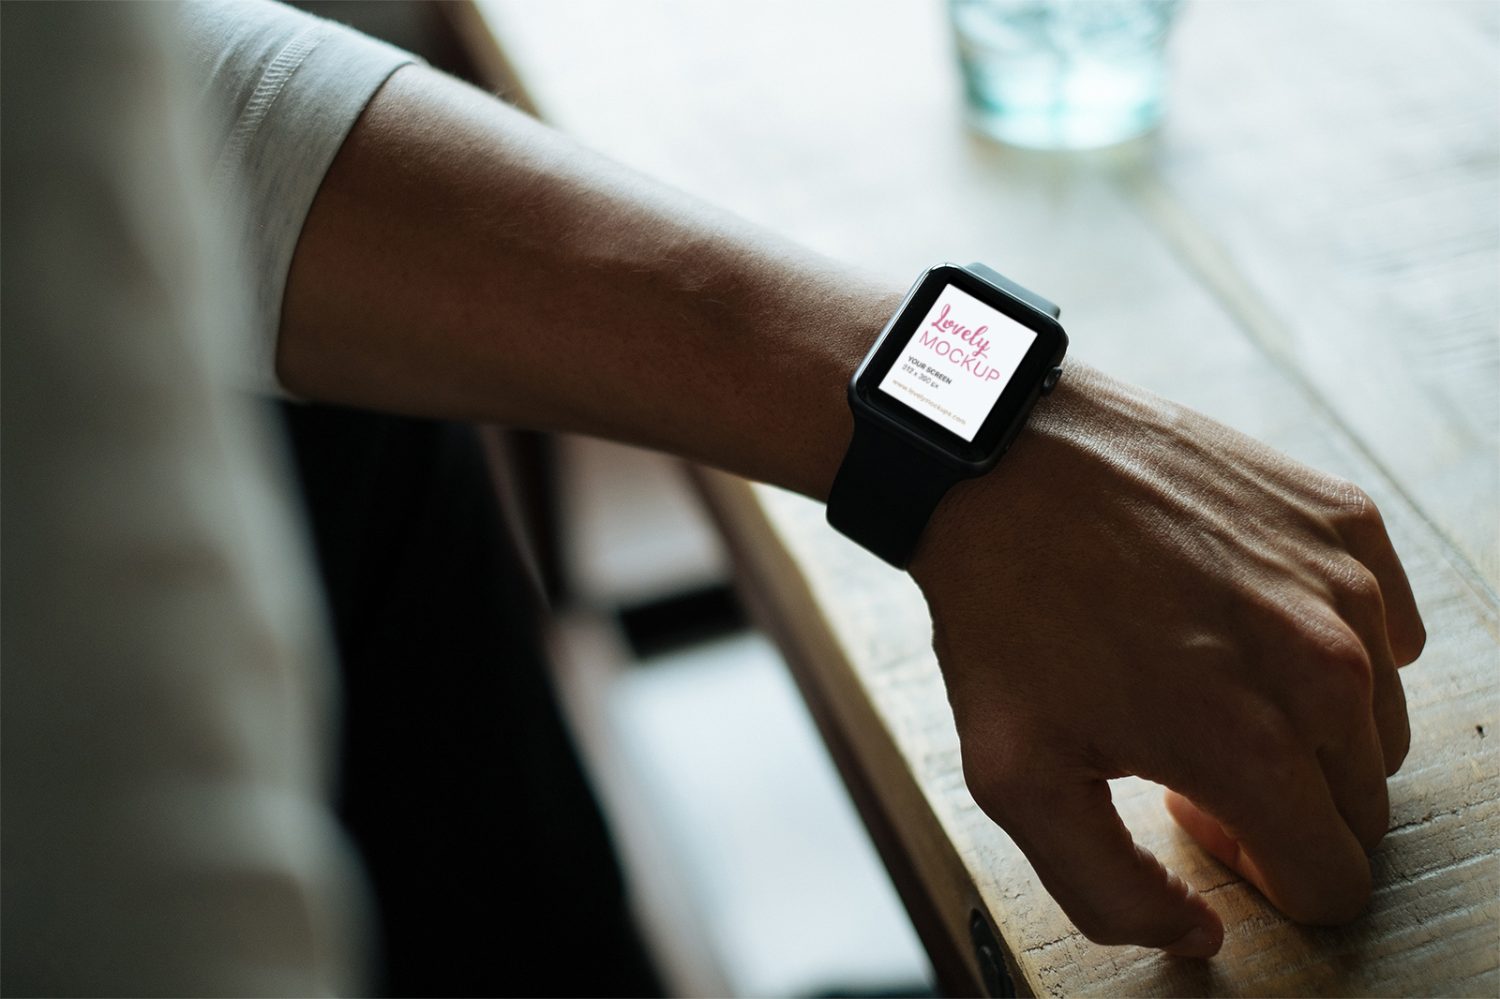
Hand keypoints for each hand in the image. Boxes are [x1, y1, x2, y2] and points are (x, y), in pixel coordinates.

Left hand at [910, 363, 1424, 956]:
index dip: (1265, 874)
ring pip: (1379, 720)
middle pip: (1363, 805)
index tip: (1198, 820)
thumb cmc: (1001, 611)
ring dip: (1311, 726)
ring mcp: (1342, 584)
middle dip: (1288, 805)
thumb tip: (1202, 935)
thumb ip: (1109, 894)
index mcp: (1251, 747)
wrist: (999, 464)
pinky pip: (1386, 624)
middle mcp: (1323, 668)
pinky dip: (1337, 642)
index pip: (1333, 880)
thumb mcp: (1015, 778)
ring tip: (1211, 682)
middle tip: (1190, 749)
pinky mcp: (1342, 519)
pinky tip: (1248, 621)